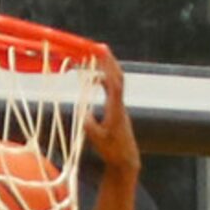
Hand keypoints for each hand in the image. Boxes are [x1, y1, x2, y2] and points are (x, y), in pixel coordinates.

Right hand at [80, 50, 139, 174]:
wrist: (126, 160)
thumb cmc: (112, 152)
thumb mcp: (98, 140)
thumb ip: (90, 125)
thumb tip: (83, 111)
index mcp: (115, 109)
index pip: (113, 83)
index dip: (108, 68)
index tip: (101, 55)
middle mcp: (120, 105)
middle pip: (118, 77)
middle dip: (110, 61)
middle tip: (101, 48)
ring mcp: (120, 107)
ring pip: (116, 82)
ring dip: (108, 69)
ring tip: (98, 58)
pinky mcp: (118, 111)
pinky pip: (113, 90)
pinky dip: (105, 80)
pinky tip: (96, 78)